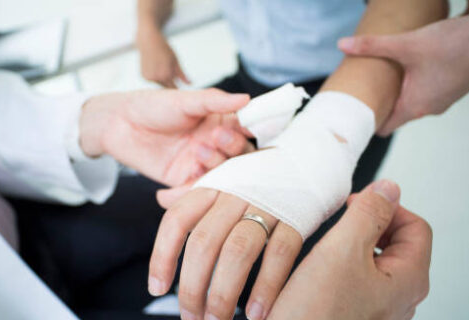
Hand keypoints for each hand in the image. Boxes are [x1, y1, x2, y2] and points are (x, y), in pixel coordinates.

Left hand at [79, 89, 250, 187]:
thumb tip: (247, 99)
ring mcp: (201, 164)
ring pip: (223, 174)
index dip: (253, 129)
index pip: (247, 128)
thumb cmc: (152, 106)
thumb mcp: (184, 100)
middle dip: (233, 147)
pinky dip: (196, 188)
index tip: (252, 128)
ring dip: (215, 164)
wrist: (119, 124)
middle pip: (239, 154)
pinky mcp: (184, 181)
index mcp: (220, 121)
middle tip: (216, 137)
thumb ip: (215, 101)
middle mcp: (215, 144)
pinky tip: (189, 171)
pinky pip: (198, 190)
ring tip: (197, 151)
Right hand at [137, 24, 189, 87]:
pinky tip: (155, 66)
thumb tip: (190, 83)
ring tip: (161, 65)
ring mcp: (148, 78)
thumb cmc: (164, 49)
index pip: (174, 88)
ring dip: (162, 79)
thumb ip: (182, 74)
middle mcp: (156, 78)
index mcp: (165, 75)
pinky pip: (152, 80)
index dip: (178, 87)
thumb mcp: (175, 60)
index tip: (181, 86)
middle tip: (169, 68)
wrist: (148, 41)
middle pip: (166, 87)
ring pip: (159, 84)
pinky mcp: (143, 76)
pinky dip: (155, 76)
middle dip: (170, 81)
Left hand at [148, 186, 302, 319]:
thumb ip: (192, 192)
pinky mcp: (297, 217)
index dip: (162, 256)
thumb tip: (161, 199)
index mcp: (213, 185)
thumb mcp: (224, 177)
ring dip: (223, 294)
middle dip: (192, 287)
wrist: (310, 158)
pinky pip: (279, 254)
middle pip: (204, 242)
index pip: (177, 220)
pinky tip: (255, 313)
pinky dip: (266, 287)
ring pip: (237, 251)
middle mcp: (235, 194)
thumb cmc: (260, 177)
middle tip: (190, 318)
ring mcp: (267, 204)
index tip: (157, 288)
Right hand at [268, 180, 431, 319]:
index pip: (416, 226)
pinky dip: (340, 265)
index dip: (386, 207)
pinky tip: (318, 268)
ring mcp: (377, 307)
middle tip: (338, 223)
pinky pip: (355, 279)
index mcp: (408, 280)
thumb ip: (369, 213)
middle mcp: (399, 297)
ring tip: (325, 245)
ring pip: (373, 260)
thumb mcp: (342, 249)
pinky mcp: (354, 312)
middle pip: (396, 242)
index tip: (356, 206)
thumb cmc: (314, 313)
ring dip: (351, 245)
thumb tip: (389, 189)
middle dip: (367, 225)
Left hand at [338, 10, 468, 135]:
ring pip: (410, 103)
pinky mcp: (450, 88)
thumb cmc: (456, 45)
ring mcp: (441, 100)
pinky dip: (412, 85)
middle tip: (358, 93)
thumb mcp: (407, 44)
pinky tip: (405, 70)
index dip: (366, 123)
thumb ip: (373, 46)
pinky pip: (424, 93)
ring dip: (396, 94)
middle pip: (394, 115)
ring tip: (379, 80)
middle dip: (378, 105)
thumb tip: (342, 45)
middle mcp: (429, 109)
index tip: (349, 116)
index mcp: (415, 106)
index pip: (383, 128)